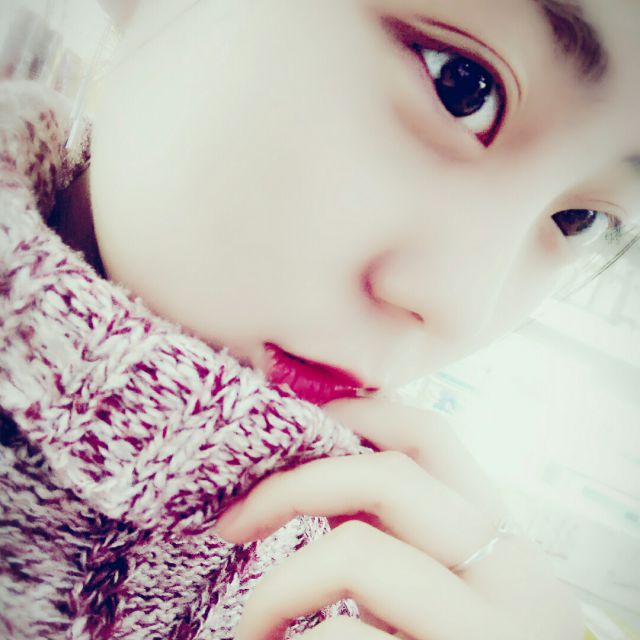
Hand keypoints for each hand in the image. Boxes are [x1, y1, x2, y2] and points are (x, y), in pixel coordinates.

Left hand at [213, 397, 582, 639]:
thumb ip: (405, 540)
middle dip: (292, 488)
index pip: (432, 438)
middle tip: (233, 521)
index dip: (357, 414)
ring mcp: (488, 629)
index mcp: (504, 543)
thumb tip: (317, 475)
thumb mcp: (449, 592)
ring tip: (252, 628)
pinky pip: (340, 635)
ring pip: (353, 552)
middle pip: (387, 476)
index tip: (295, 426)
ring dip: (277, 590)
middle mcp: (513, 576)